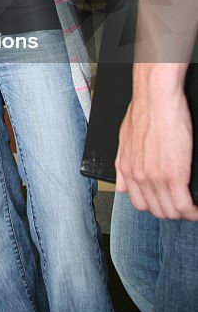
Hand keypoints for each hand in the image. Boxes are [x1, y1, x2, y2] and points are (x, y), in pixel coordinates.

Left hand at [116, 77, 197, 220]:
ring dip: (183, 212)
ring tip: (191, 207)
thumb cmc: (143, 111)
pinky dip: (193, 210)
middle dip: (170, 211)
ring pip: (171, 211)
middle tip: (180, 205)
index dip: (154, 206)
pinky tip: (196, 207)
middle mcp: (139, 177)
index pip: (139, 203)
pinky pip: (184, 205)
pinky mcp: (174, 175)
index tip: (164, 204)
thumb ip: (122, 164)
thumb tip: (122, 185)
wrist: (155, 98)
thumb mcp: (124, 138)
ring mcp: (156, 178)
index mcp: (127, 169)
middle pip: (156, 210)